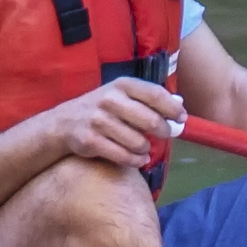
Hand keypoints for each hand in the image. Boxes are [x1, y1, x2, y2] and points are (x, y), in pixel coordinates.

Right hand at [45, 76, 182, 172]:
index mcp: (122, 85)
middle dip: (163, 131)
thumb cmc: (103, 108)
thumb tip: (180, 104)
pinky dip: (135, 160)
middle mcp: (109, 100)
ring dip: (146, 149)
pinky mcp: (90, 140)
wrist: (65, 122)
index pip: (155, 94)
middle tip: (165, 135)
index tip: (182, 118)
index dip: (173, 109)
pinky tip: (137, 158)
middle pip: (150, 120)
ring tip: (144, 148)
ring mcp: (98, 121)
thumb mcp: (123, 95)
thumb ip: (149, 99)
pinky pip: (124, 156)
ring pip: (138, 142)